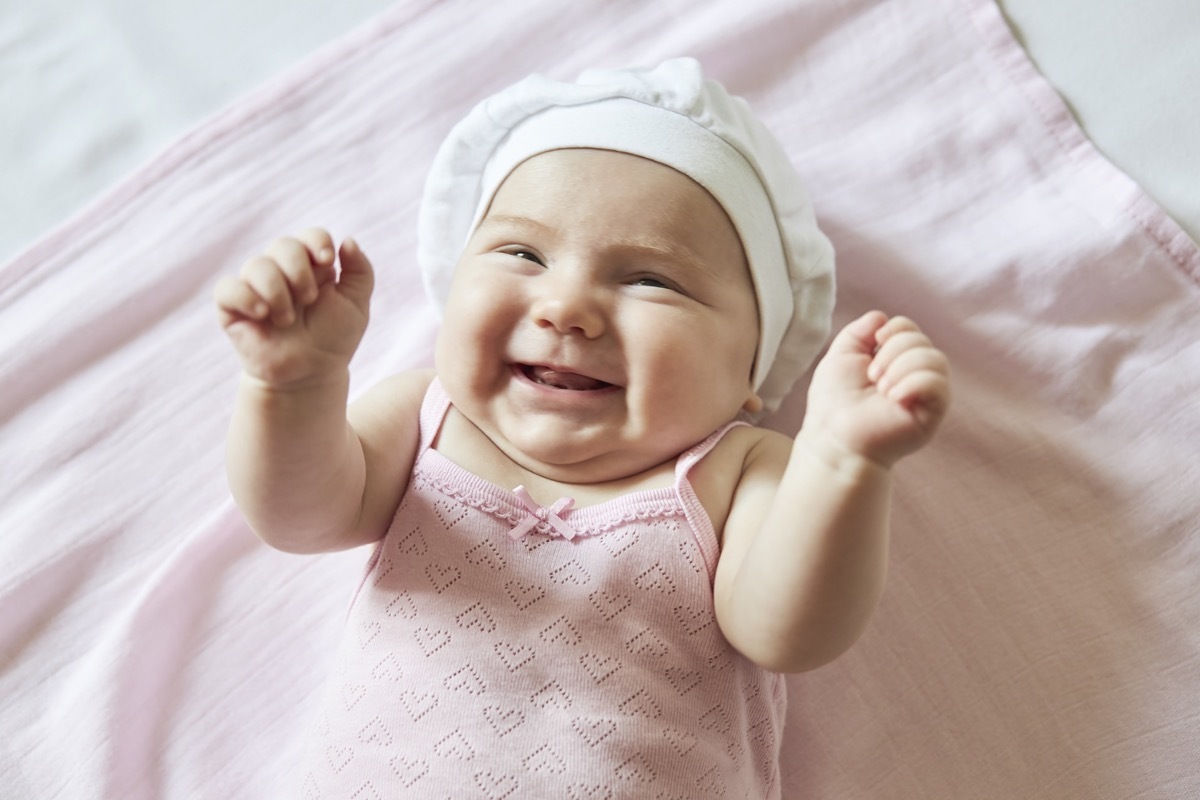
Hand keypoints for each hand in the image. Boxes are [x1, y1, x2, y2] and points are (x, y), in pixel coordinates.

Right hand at [214, 228, 373, 387]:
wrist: (310, 374)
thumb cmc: (333, 339)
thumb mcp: (357, 306)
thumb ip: (360, 272)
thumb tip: (349, 240)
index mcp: (311, 266)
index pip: (310, 236)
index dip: (317, 241)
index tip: (327, 261)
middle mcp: (281, 271)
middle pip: (283, 245)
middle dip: (299, 271)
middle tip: (309, 300)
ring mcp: (255, 287)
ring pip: (256, 265)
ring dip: (277, 291)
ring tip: (288, 320)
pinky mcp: (232, 307)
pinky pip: (227, 287)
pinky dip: (246, 297)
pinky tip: (262, 314)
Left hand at [802, 311, 949, 466]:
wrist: (833, 438)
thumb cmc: (833, 402)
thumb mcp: (841, 356)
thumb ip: (859, 332)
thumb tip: (882, 317)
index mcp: (894, 362)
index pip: (911, 330)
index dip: (895, 328)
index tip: (874, 344)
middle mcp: (913, 376)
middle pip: (922, 341)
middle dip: (893, 351)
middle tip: (872, 377)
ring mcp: (925, 395)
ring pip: (935, 359)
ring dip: (902, 367)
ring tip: (881, 388)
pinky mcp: (932, 414)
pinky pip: (938, 384)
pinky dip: (914, 383)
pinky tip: (894, 398)